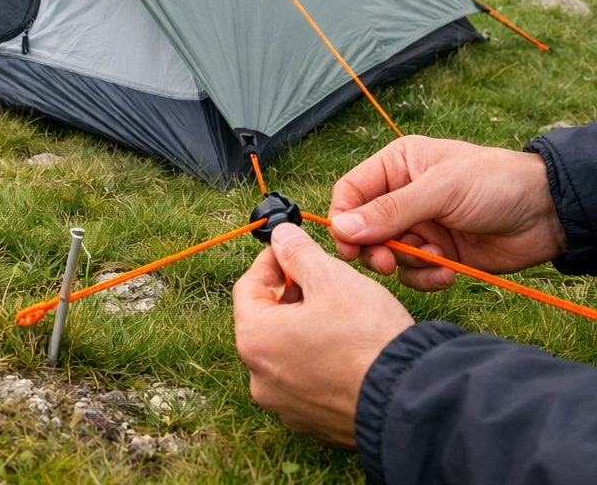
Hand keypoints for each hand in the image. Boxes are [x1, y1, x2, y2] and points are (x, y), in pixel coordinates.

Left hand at [233, 222, 412, 447]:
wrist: (410, 401)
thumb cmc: (367, 338)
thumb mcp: (331, 278)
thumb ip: (298, 252)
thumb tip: (282, 236)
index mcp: (255, 340)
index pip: (247, 288)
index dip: (270, 263)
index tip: (289, 250)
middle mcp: (261, 378)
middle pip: (265, 320)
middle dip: (289, 294)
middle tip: (317, 277)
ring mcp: (286, 405)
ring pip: (286, 351)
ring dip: (303, 326)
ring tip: (337, 310)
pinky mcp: (313, 422)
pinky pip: (306, 380)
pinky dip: (318, 359)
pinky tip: (346, 346)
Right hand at [329, 135, 567, 290]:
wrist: (548, 214)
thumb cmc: (495, 182)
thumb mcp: (439, 189)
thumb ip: (391, 210)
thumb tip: (342, 228)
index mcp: (396, 166)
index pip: (350, 192)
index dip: (343, 219)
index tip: (348, 245)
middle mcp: (402, 195)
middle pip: (363, 228)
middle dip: (374, 248)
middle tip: (387, 263)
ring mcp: (420, 226)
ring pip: (388, 254)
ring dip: (407, 263)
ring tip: (435, 259)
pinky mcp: (438, 254)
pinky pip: (414, 272)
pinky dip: (427, 276)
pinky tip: (448, 270)